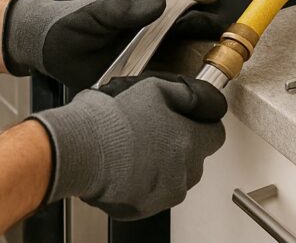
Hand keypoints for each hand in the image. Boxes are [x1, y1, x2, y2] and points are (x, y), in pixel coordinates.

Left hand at [2, 0, 231, 88]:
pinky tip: (198, 77)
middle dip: (213, 14)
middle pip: (195, 11)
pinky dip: (188, 72)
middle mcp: (153, 16)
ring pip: (190, 39)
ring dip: (206, 42)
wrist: (49, 53)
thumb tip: (157, 3)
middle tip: (226, 24)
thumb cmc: (68, 23)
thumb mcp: (95, 12)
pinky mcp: (148, 66)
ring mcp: (153, 41)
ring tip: (222, 48)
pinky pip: (174, 68)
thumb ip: (124, 8)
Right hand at [31, 73, 226, 219]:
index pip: (216, 134)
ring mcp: (164, 194)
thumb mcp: (154, 88)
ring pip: (175, 177)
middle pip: (195, 158)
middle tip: (155, 129)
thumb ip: (188, 93)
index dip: (202, 122)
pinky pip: (152, 193)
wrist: (79, 149)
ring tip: (136, 146)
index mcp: (189, 141)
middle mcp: (183, 173)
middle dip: (181, 144)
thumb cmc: (110, 120)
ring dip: (163, 164)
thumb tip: (205, 98)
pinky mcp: (143, 208)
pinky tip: (125, 163)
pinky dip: (144, 181)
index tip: (189, 118)